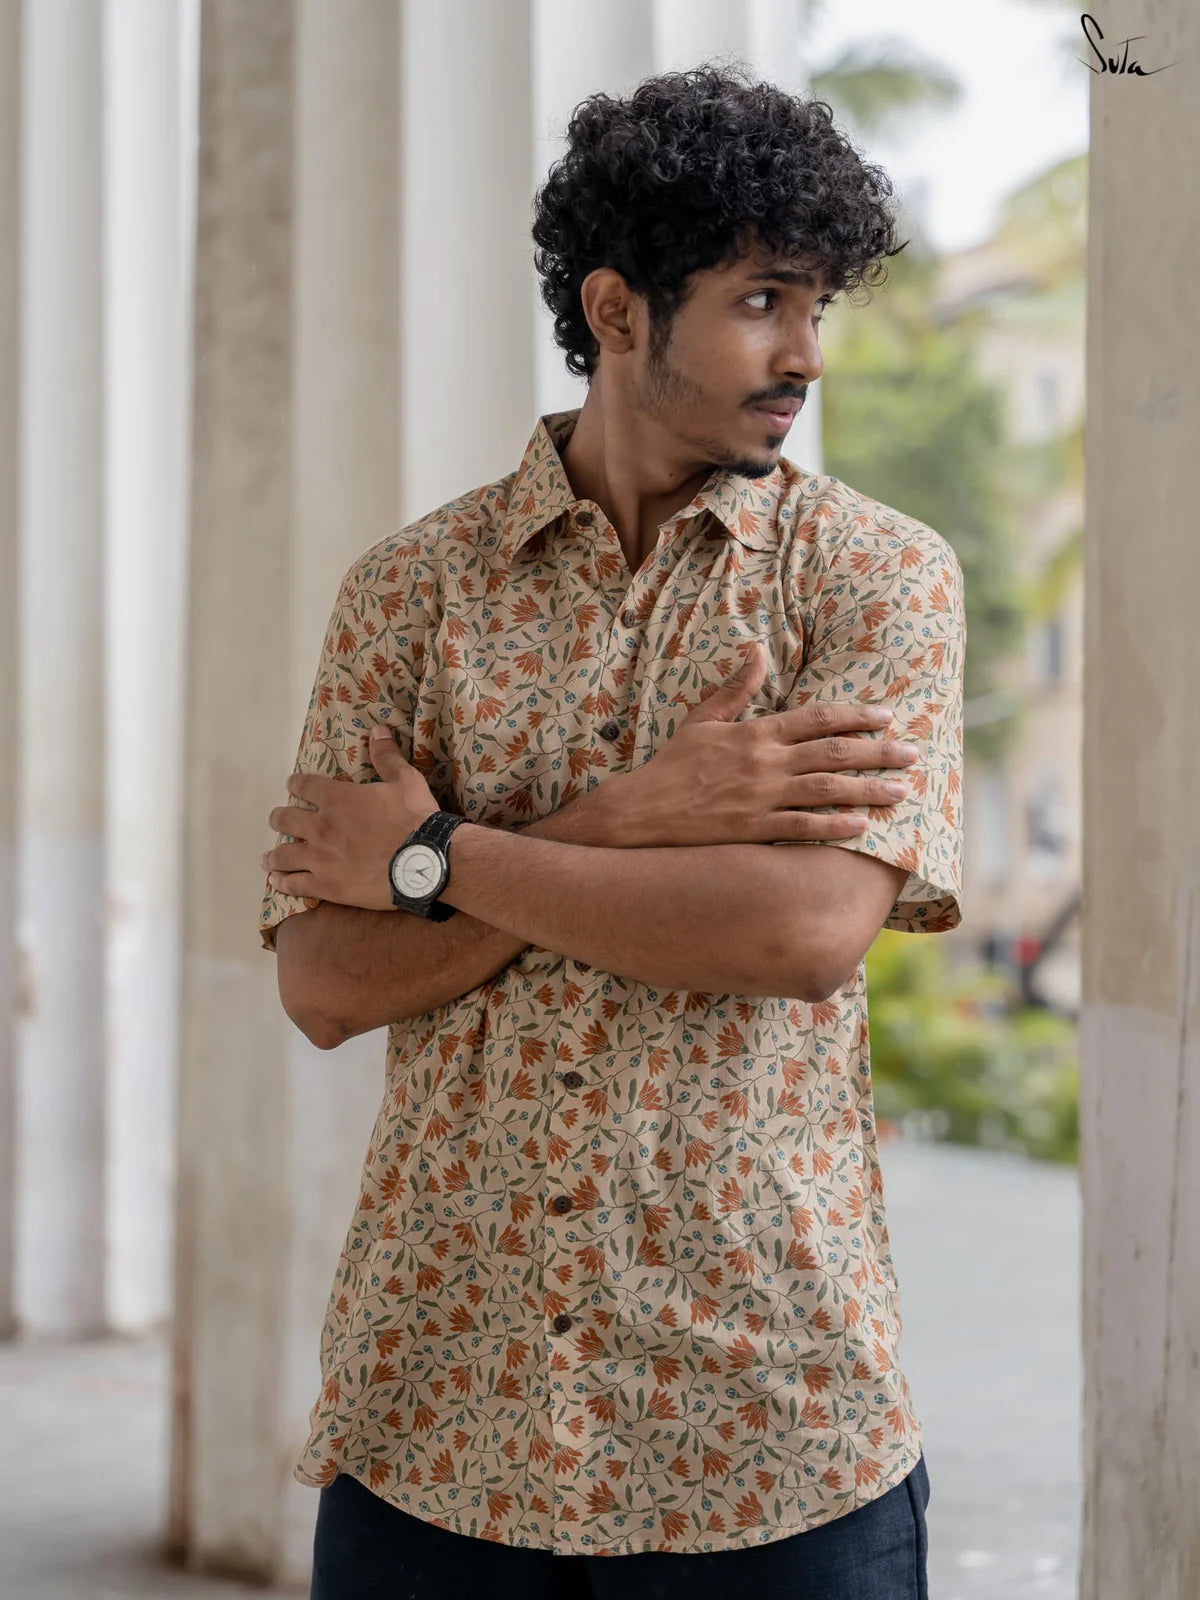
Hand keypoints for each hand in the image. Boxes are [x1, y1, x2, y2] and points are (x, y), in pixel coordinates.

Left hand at [261, 725, 440, 910]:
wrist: (423, 862)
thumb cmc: (414, 819)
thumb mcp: (406, 780)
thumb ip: (387, 756)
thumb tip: (377, 730)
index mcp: (338, 798)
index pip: (305, 786)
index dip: (296, 784)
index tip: (291, 785)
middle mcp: (321, 826)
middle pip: (286, 819)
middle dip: (279, 818)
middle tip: (277, 820)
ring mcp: (320, 858)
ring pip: (283, 855)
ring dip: (273, 855)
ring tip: (267, 858)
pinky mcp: (325, 885)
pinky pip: (294, 884)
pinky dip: (282, 882)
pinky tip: (276, 882)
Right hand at [602, 641, 918, 847]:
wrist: (642, 811)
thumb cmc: (674, 765)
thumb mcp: (703, 719)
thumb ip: (737, 687)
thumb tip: (757, 650)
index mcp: (755, 732)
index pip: (817, 718)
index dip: (855, 715)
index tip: (886, 716)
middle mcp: (765, 763)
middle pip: (833, 752)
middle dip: (877, 751)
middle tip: (911, 753)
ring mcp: (761, 798)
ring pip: (826, 789)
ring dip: (868, 789)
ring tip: (901, 790)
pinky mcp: (753, 829)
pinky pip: (803, 828)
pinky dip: (834, 826)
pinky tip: (862, 826)